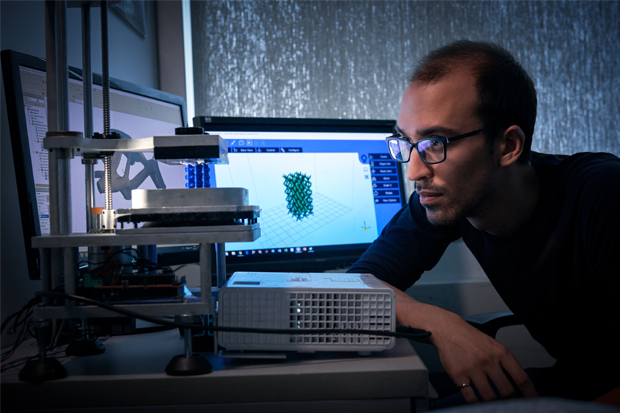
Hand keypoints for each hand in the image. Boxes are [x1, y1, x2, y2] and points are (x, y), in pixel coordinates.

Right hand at [382, 280, 537, 402]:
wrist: (447, 329)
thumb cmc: (471, 338)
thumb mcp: (492, 345)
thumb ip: (504, 363)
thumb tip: (516, 385)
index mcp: (501, 352)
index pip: (521, 378)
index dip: (530, 394)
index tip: (532, 402)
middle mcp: (488, 360)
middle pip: (506, 391)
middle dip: (508, 400)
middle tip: (507, 402)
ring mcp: (473, 368)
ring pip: (490, 397)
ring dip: (492, 402)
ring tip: (491, 401)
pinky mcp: (459, 375)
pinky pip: (471, 397)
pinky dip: (476, 403)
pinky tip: (477, 401)